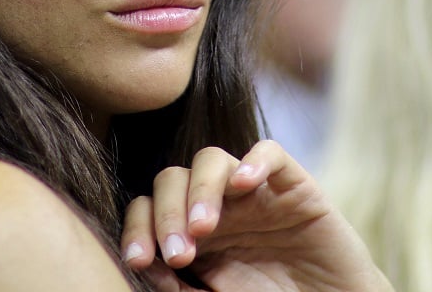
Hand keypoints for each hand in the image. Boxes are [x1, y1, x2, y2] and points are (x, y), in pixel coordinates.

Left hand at [120, 140, 392, 291]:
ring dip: (200, 190)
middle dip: (166, 214)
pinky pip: (271, 153)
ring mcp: (253, 192)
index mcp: (190, 232)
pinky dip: (255, 160)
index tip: (139, 261)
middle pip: (172, 179)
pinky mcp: (294, 186)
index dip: (137, 229)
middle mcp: (217, 205)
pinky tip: (244, 184)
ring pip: (211, 159)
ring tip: (202, 228)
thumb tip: (145, 265)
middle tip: (176, 254)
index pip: (147, 208)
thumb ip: (178, 288)